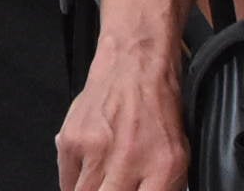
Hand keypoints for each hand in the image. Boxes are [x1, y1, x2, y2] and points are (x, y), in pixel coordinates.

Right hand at [55, 45, 188, 190]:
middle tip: (110, 188)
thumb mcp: (177, 156)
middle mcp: (128, 160)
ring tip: (102, 182)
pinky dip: (75, 182)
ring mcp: (96, 149)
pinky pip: (66, 180)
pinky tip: (88, 170)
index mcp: (162, 168)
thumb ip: (161, 189)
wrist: (134, 66)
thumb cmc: (157, 111)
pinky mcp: (71, 139)